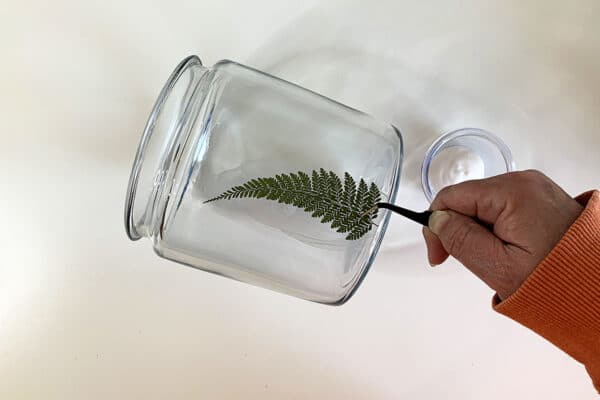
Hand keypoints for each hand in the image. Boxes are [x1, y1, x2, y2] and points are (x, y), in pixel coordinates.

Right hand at [423, 170, 583, 299]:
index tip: (438, 255)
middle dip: (459, 230)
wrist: (598, 287)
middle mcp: (523, 182)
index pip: (450, 197)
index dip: (436, 225)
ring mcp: (533, 189)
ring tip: (495, 259)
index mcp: (511, 192)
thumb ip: (460, 239)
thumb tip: (437, 220)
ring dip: (478, 232)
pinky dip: (496, 229)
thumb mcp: (496, 265)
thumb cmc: (557, 278)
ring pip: (482, 206)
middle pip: (466, 200)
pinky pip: (502, 209)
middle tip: (469, 262)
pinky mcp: (539, 199)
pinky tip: (507, 250)